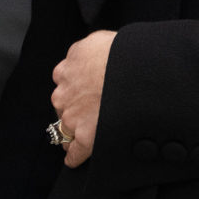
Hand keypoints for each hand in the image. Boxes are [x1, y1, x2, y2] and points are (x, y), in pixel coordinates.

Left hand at [51, 31, 115, 167]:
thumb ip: (91, 48)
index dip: (75, 85)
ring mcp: (72, 115)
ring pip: (65, 126)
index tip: (82, 89)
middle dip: (72, 106)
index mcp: (68, 66)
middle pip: (63, 102)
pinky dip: (74, 156)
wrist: (135, 72)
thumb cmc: (125, 53)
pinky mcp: (84, 136)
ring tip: (80, 137)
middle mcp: (65, 91)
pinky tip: (75, 159)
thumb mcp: (102, 38)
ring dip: (71, 130)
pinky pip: (75, 151)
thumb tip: (96, 51)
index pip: (65, 79)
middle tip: (89, 110)